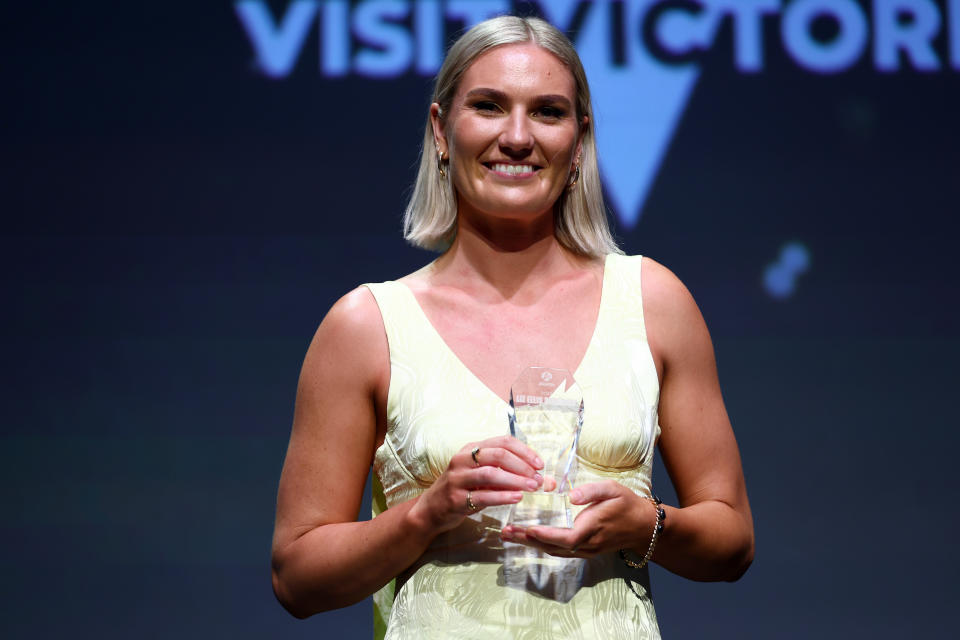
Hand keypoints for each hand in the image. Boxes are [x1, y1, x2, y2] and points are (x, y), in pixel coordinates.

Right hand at [410, 435, 543, 533]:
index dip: (525, 451)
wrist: (432, 509)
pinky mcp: (456, 498)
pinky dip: (502, 496)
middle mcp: (463, 459)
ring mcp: (457, 478)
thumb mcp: (482, 476)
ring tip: (532, 488)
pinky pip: (483, 496)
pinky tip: (517, 498)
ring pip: (491, 474)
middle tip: (538, 478)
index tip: (540, 464)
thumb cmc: (463, 490)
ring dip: (515, 480)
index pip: (503, 442)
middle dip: (522, 466)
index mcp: (471, 449)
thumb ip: (507, 475)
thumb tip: (542, 478)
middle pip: (498, 455)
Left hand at [500, 480, 655, 557]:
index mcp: (593, 528)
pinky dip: (542, 545)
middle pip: (554, 547)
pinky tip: (528, 539)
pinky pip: (560, 551)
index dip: (546, 535)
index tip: (527, 529)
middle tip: (505, 531)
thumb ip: (592, 491)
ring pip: (554, 551)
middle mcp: (587, 544)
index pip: (566, 537)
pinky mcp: (585, 551)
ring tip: (509, 534)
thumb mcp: (613, 489)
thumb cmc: (626, 504)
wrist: (642, 526)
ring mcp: (586, 550)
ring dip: (531, 544)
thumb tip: (572, 495)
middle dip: (528, 540)